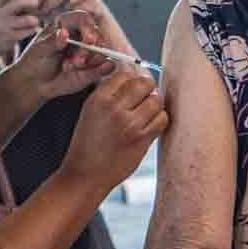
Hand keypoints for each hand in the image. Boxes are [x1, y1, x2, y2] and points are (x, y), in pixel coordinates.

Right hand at [0, 0, 40, 55]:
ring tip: (36, 20)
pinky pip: (26, 32)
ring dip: (33, 19)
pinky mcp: (9, 37)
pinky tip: (33, 29)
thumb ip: (5, 3)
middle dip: (30, 1)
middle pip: (18, 3)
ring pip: (24, 20)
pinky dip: (31, 30)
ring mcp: (3, 26)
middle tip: (37, 2)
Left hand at [11, 11, 113, 104]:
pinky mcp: (93, 67)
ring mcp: (88, 52)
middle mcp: (80, 36)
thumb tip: (64, 34)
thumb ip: (51, 42)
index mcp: (67, 25)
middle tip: (79, 60)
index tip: (88, 39)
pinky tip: (106, 67)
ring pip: (101, 51)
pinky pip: (106, 65)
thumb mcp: (39, 50)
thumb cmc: (34, 61)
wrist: (34, 82)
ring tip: (71, 68)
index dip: (88, 27)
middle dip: (89, 48)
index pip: (83, 19)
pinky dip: (107, 66)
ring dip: (91, 60)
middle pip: (96, 35)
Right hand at [60, 71, 168, 190]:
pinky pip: (162, 119)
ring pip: (156, 100)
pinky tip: (150, 124)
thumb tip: (133, 77)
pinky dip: (159, 119)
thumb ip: (110, 94)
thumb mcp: (90, 111)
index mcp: (99, 99)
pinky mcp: (142, 139)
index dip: (133, 77)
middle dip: (148, 87)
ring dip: (155, 104)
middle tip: (145, 95)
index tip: (135, 83)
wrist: (85, 175)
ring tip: (147, 112)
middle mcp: (114, 108)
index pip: (125, 73)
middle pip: (144, 83)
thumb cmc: (88, 144)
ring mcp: (130, 124)